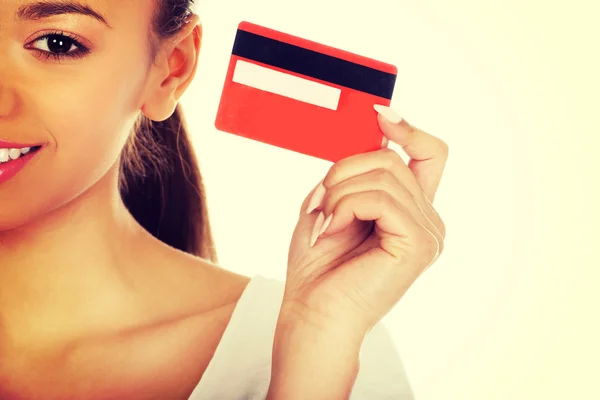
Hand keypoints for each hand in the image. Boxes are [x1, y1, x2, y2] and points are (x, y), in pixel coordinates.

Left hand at [282, 105, 448, 334]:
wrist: (313, 312)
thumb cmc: (319, 264)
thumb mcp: (332, 202)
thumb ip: (356, 172)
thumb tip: (376, 134)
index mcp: (410, 211)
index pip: (430, 155)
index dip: (409, 129)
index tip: (379, 114)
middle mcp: (427, 220)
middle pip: (392, 160)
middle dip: (344, 171)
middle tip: (321, 203)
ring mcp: (428, 234)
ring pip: (384, 175)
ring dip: (339, 192)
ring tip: (325, 222)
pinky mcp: (419, 244)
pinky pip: (380, 198)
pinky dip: (345, 207)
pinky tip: (333, 230)